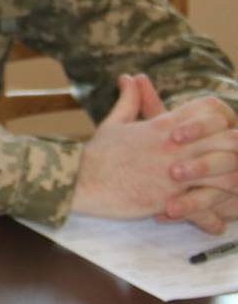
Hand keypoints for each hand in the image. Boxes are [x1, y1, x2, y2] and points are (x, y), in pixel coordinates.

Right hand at [74, 76, 237, 228]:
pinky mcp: (168, 197)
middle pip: (229, 140)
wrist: (80, 181)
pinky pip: (204, 207)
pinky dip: (214, 219)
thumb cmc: (96, 154)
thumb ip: (129, 100)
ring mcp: (174, 172)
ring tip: (232, 196)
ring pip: (226, 174)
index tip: (225, 134)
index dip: (226, 122)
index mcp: (164, 125)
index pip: (212, 112)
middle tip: (235, 165)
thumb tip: (129, 78)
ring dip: (232, 184)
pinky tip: (217, 225)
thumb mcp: (114, 122)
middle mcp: (175, 146)